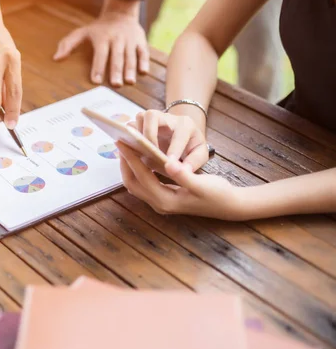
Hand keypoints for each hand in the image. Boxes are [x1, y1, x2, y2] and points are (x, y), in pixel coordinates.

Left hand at [53, 0, 148, 86]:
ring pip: (130, 56)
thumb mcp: (82, 32)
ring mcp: (130, 40)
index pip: (100, 54)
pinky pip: (143, 52)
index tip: (96, 80)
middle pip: (116, 57)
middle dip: (116, 70)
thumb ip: (68, 44)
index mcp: (102, 37)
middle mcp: (117, 38)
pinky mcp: (141, 41)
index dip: (98, 67)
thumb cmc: (98, 28)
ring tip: (129, 82)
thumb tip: (56, 58)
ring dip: (130, 69)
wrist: (120, 12)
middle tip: (115, 84)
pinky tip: (143, 72)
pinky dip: (144, 61)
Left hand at [117, 142, 244, 219]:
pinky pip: (144, 183)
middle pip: (132, 183)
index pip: (142, 177)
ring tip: (126, 147)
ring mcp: (161, 203)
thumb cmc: (218, 194)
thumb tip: (168, 163)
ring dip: (129, 166)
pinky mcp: (164, 198)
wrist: (229, 206)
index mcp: (166, 201)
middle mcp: (160, 204)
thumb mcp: (202, 184)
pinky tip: (139, 156)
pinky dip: (138, 170)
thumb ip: (183, 175)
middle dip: (125, 163)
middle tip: (120, 142)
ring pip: (136, 184)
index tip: (123, 142)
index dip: (131, 159)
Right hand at [132, 110, 207, 170]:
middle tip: (150, 155)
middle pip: (152, 116)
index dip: (174, 149)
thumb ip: (193, 162)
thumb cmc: (192, 145)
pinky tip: (132, 152)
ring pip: (139, 118)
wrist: (186, 134)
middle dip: (149, 135)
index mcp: (186, 125)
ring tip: (138, 152)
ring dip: (136, 135)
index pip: (179, 134)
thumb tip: (182, 171)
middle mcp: (167, 118)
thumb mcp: (199, 154)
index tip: (170, 163)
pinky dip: (129, 138)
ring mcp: (153, 119)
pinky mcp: (142, 124)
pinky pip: (130, 126)